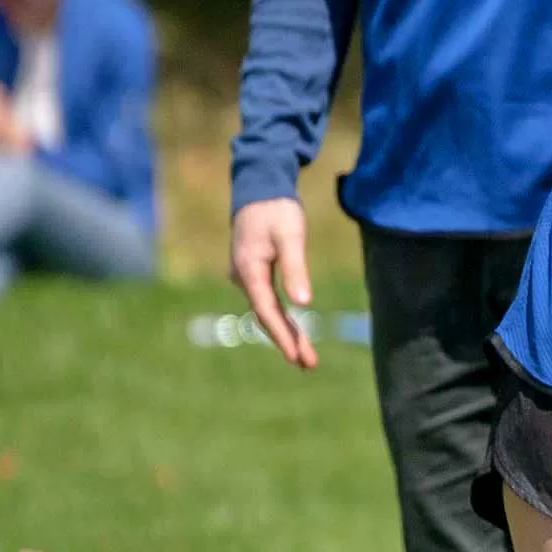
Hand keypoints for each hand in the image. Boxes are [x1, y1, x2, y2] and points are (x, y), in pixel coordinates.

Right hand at [230, 198, 318, 369]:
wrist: (259, 187)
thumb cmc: (277, 209)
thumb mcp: (290, 236)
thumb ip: (296, 268)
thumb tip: (303, 303)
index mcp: (249, 271)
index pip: (268, 312)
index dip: (283, 336)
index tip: (297, 357)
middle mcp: (243, 277)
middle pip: (266, 316)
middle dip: (287, 340)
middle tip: (308, 365)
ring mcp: (245, 275)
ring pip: (266, 310)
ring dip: (285, 331)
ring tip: (305, 356)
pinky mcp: (251, 271)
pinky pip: (266, 300)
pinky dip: (280, 316)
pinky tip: (292, 329)